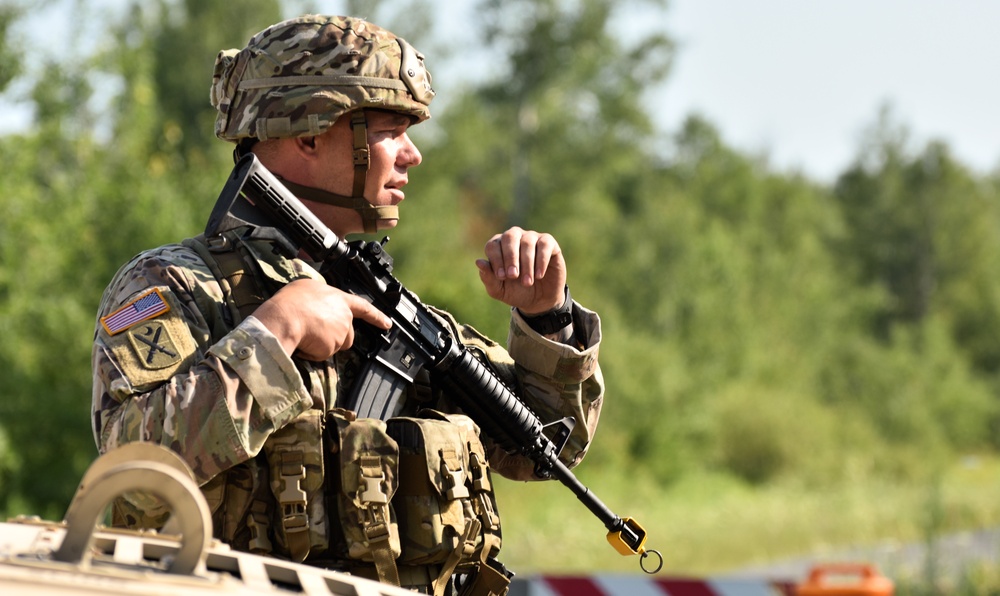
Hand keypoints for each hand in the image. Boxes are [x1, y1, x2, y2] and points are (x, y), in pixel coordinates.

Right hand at [253, 278, 390, 360]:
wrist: (286, 317)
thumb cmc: (293, 300)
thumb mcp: (309, 288)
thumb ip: (322, 297)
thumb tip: (319, 303)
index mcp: (340, 300)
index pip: (364, 308)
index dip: (376, 316)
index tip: (387, 324)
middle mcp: (344, 317)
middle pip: (346, 333)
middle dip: (334, 336)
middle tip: (313, 329)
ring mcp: (340, 334)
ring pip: (335, 345)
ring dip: (323, 344)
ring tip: (305, 333)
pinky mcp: (332, 348)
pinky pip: (321, 354)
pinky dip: (312, 352)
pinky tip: (302, 342)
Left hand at [475, 227, 566, 313]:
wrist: (539, 300)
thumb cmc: (516, 292)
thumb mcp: (499, 290)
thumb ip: (488, 277)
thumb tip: (478, 262)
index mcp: (498, 246)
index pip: (493, 245)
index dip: (496, 260)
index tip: (501, 277)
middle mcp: (514, 237)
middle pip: (509, 237)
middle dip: (510, 257)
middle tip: (513, 276)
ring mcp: (532, 238)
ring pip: (527, 242)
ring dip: (527, 264)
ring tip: (527, 282)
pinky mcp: (549, 243)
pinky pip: (544, 244)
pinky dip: (541, 261)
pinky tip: (539, 275)